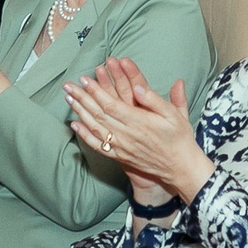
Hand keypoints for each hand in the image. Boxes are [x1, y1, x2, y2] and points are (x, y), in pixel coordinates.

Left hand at [63, 58, 208, 196]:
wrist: (179, 167)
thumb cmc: (179, 138)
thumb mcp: (175, 115)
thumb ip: (156, 100)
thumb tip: (139, 87)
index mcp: (140, 122)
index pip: (111, 104)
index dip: (96, 92)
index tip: (85, 79)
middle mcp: (127, 134)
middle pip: (98, 114)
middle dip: (82, 98)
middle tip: (68, 85)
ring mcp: (122, 146)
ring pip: (95, 127)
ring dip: (80, 112)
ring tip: (68, 98)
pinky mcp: (120, 156)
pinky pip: (98, 146)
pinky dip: (85, 135)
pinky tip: (75, 125)